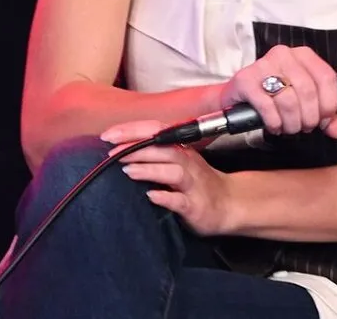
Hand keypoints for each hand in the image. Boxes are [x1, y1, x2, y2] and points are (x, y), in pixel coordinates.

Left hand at [100, 119, 235, 235]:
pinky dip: (166, 197)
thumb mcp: (178, 163)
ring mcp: (193, 184)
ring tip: (128, 171)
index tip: (107, 135)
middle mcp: (188, 163)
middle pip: (164, 149)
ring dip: (150, 169)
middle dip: (136, 148)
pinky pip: (181, 201)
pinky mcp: (196, 206)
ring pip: (173, 172)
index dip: (132, 131)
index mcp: (180, 150)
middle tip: (111, 153)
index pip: (156, 132)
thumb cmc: (197, 182)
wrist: (229, 204)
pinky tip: (151, 196)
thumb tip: (119, 151)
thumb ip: (154, 155)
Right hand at [221, 43, 336, 139]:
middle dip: (309, 117)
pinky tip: (274, 126)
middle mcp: (284, 55)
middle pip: (308, 90)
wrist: (238, 95)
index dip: (329, 103)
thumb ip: (326, 115)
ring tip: (289, 128)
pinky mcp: (245, 80)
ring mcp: (263, 65)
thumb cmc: (274, 96)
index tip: (324, 119)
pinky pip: (267, 106)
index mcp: (303, 55)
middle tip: (304, 127)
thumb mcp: (304, 101)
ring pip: (288, 100)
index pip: (326, 77)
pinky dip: (274, 122)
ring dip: (292, 123)